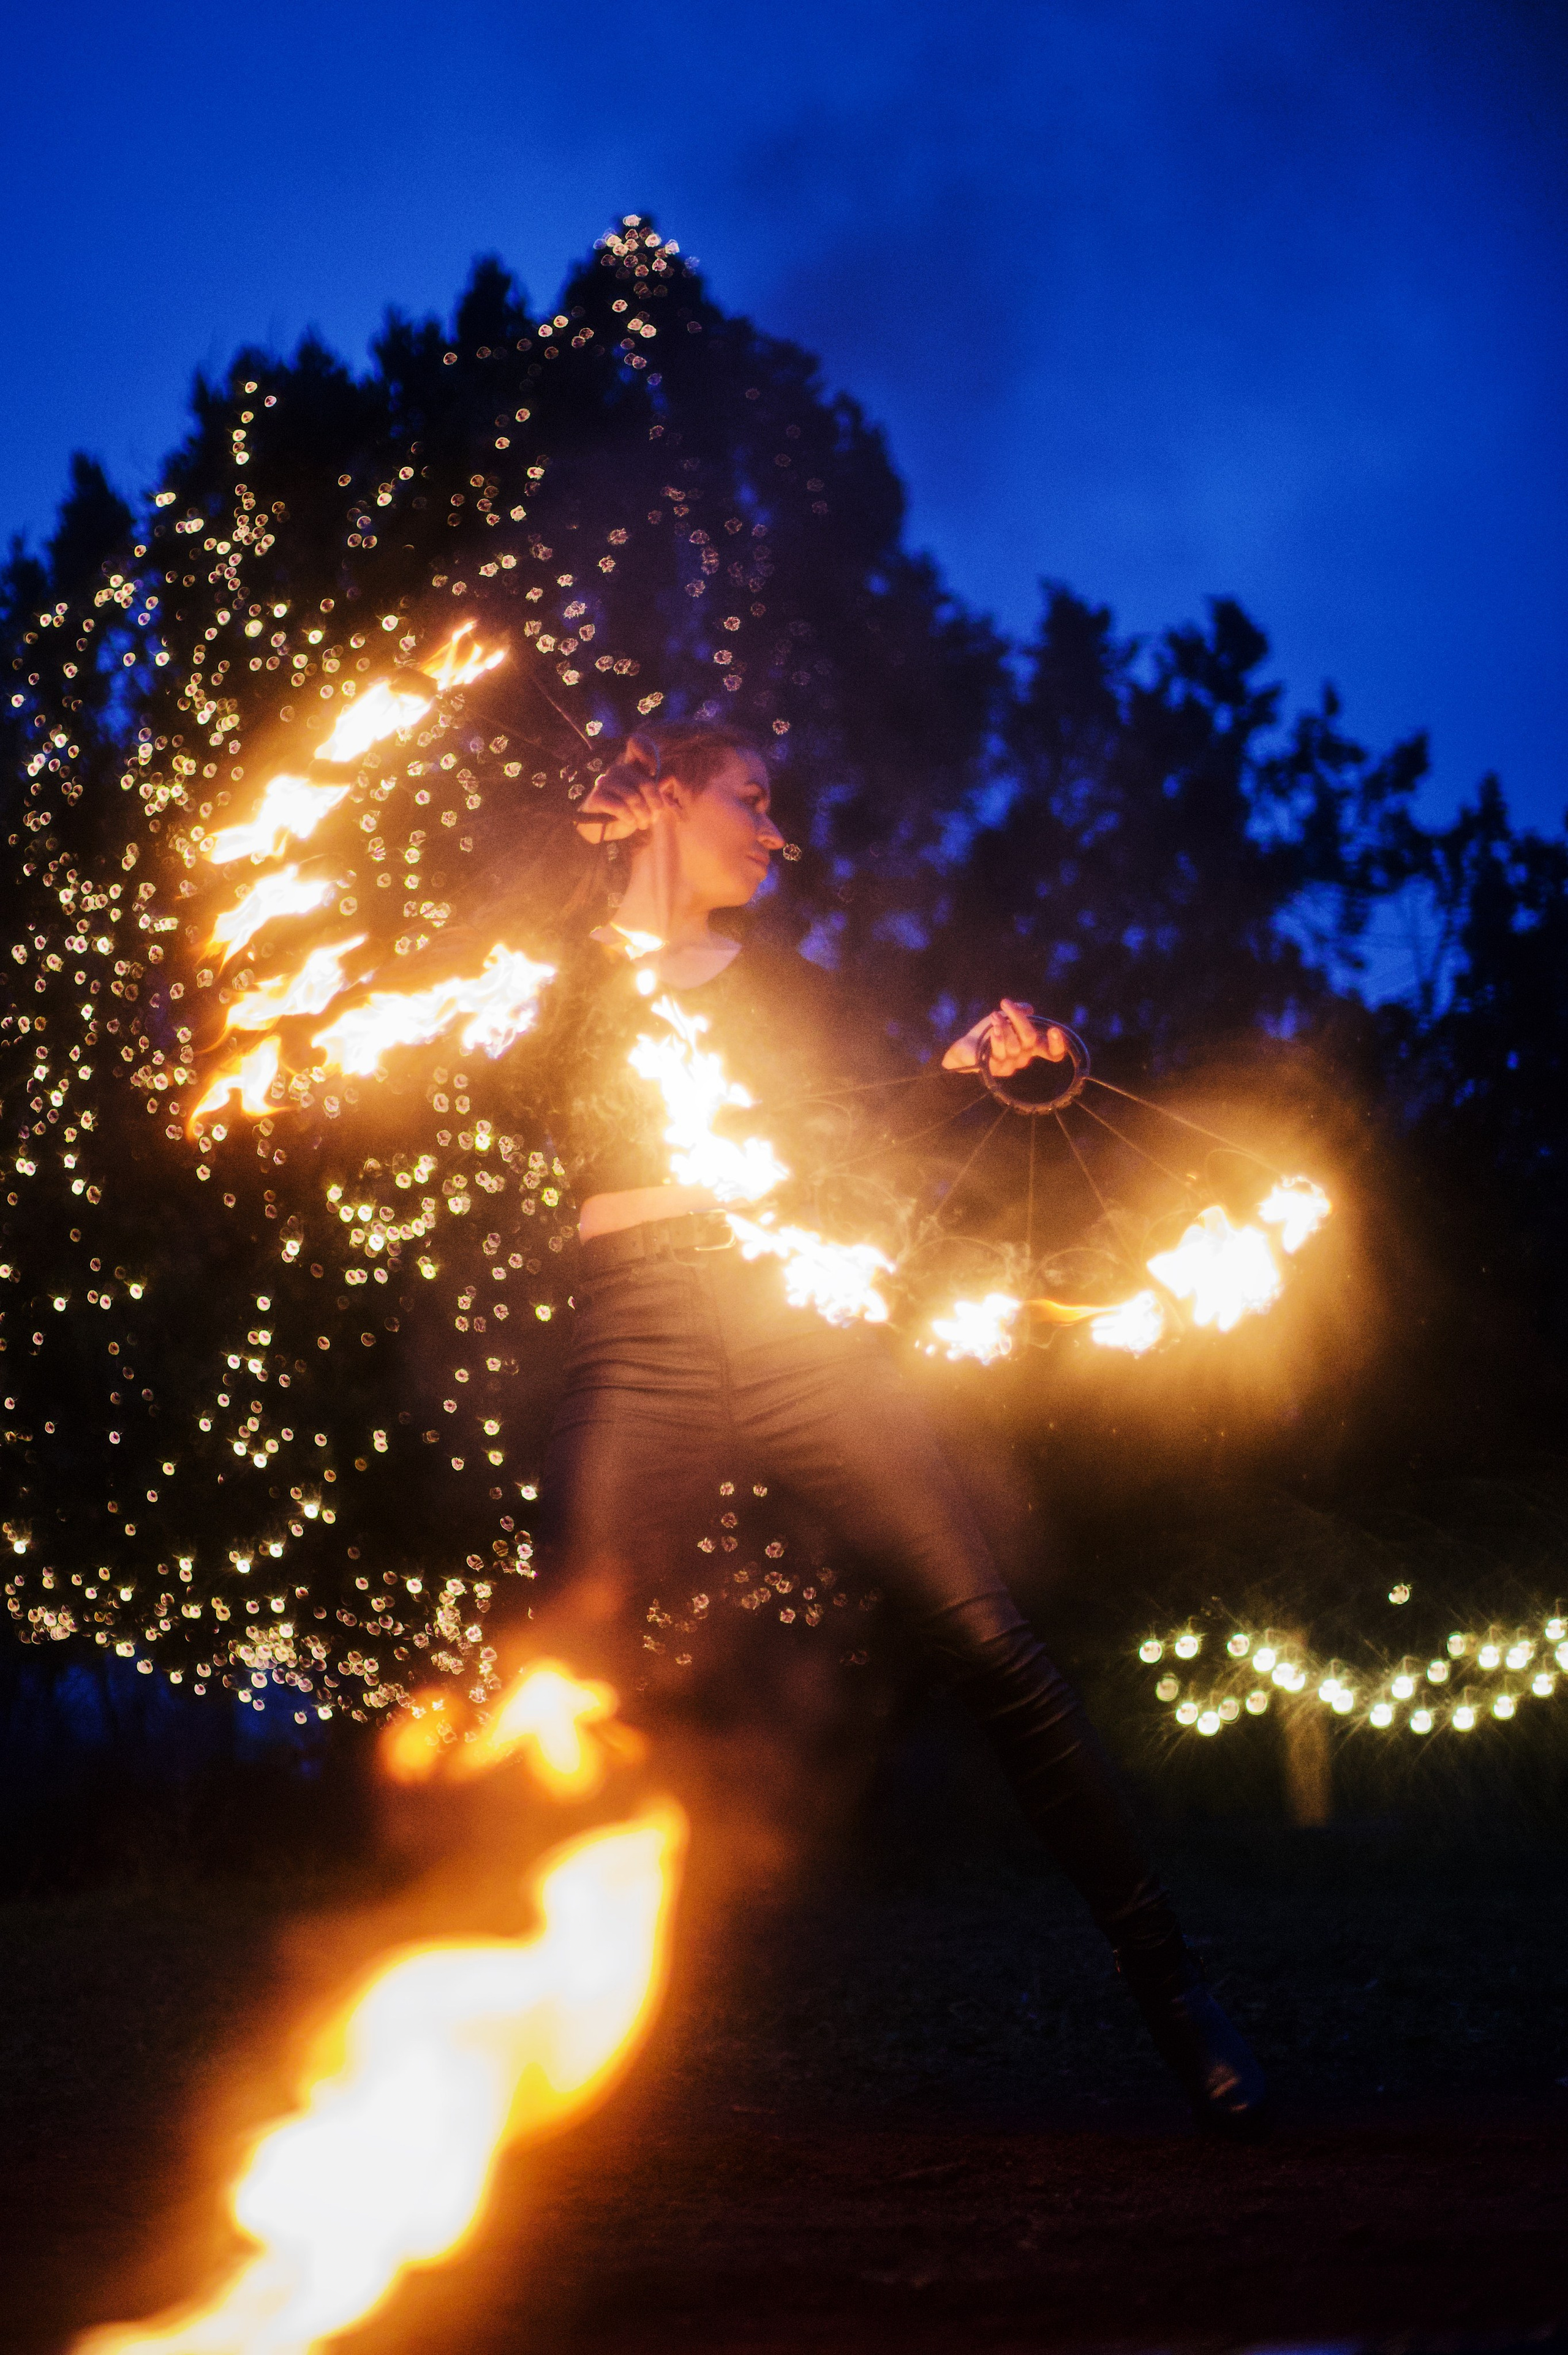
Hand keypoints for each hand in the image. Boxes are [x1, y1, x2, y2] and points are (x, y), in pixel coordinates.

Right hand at [574, 737, 665, 840]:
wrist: (599, 831)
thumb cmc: (622, 815)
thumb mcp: (643, 804)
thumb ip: (654, 792)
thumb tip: (668, 778)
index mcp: (630, 770)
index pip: (637, 747)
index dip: (647, 752)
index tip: (655, 773)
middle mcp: (617, 771)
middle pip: (645, 784)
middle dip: (653, 806)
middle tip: (653, 819)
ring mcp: (605, 783)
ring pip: (633, 797)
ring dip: (642, 815)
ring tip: (642, 824)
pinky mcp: (596, 797)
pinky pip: (619, 806)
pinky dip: (628, 817)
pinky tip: (630, 822)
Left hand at [942, 999, 1067, 1076]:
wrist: (966, 1046)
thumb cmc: (988, 1032)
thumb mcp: (1005, 1018)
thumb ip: (1018, 1012)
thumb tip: (1029, 1008)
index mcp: (1030, 1047)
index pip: (1052, 1053)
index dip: (1058, 1045)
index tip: (1054, 1030)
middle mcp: (1023, 1057)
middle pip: (1030, 1038)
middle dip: (1018, 1018)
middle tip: (1005, 1003)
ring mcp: (1010, 1064)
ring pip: (1015, 1045)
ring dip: (1004, 1026)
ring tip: (994, 1016)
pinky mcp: (995, 1067)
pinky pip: (1001, 1053)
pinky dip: (998, 1039)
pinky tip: (994, 1029)